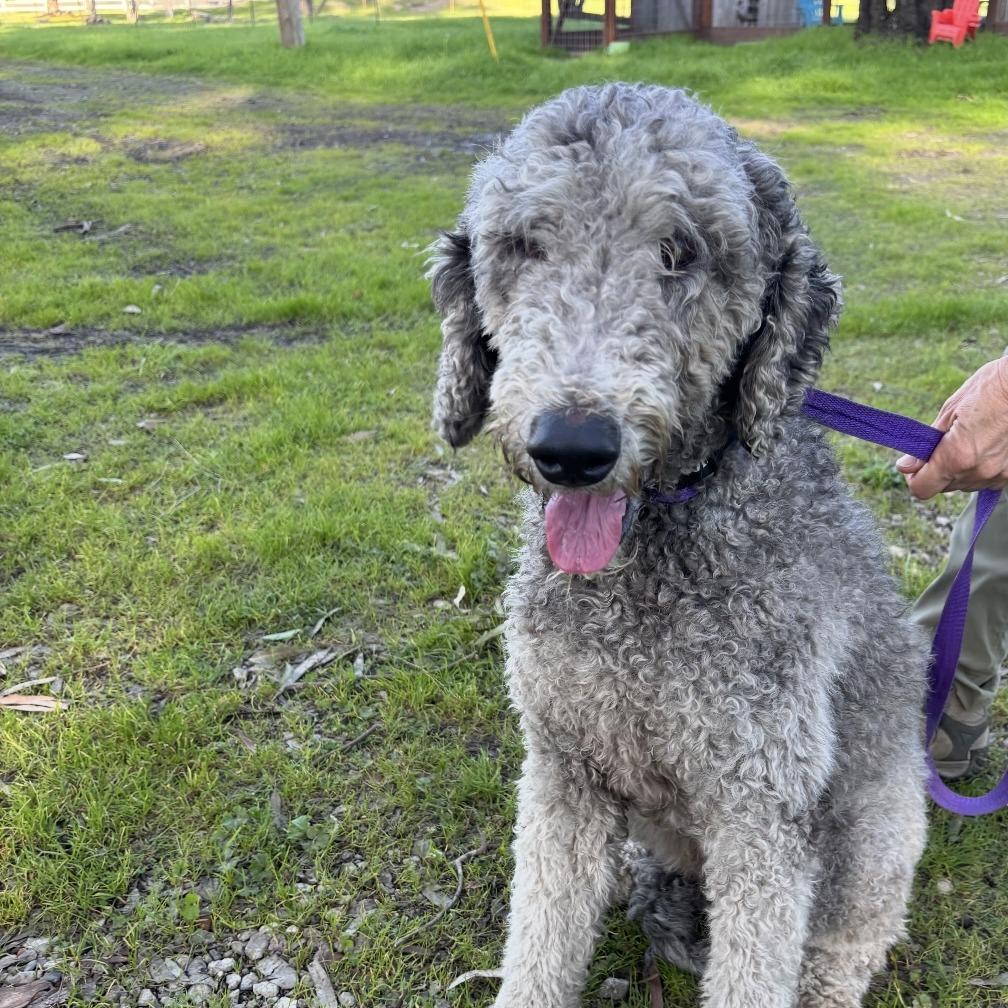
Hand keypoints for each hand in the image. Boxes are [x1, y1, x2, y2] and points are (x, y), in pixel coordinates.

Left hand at [896, 357, 1007, 499]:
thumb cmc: (989, 389)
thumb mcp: (950, 411)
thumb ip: (926, 444)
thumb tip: (905, 466)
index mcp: (957, 457)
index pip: (922, 488)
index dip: (913, 478)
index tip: (915, 465)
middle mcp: (978, 471)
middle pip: (944, 486)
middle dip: (938, 469)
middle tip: (945, 443)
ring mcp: (999, 474)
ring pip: (966, 483)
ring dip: (961, 469)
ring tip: (970, 439)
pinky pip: (987, 479)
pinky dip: (981, 468)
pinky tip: (986, 446)